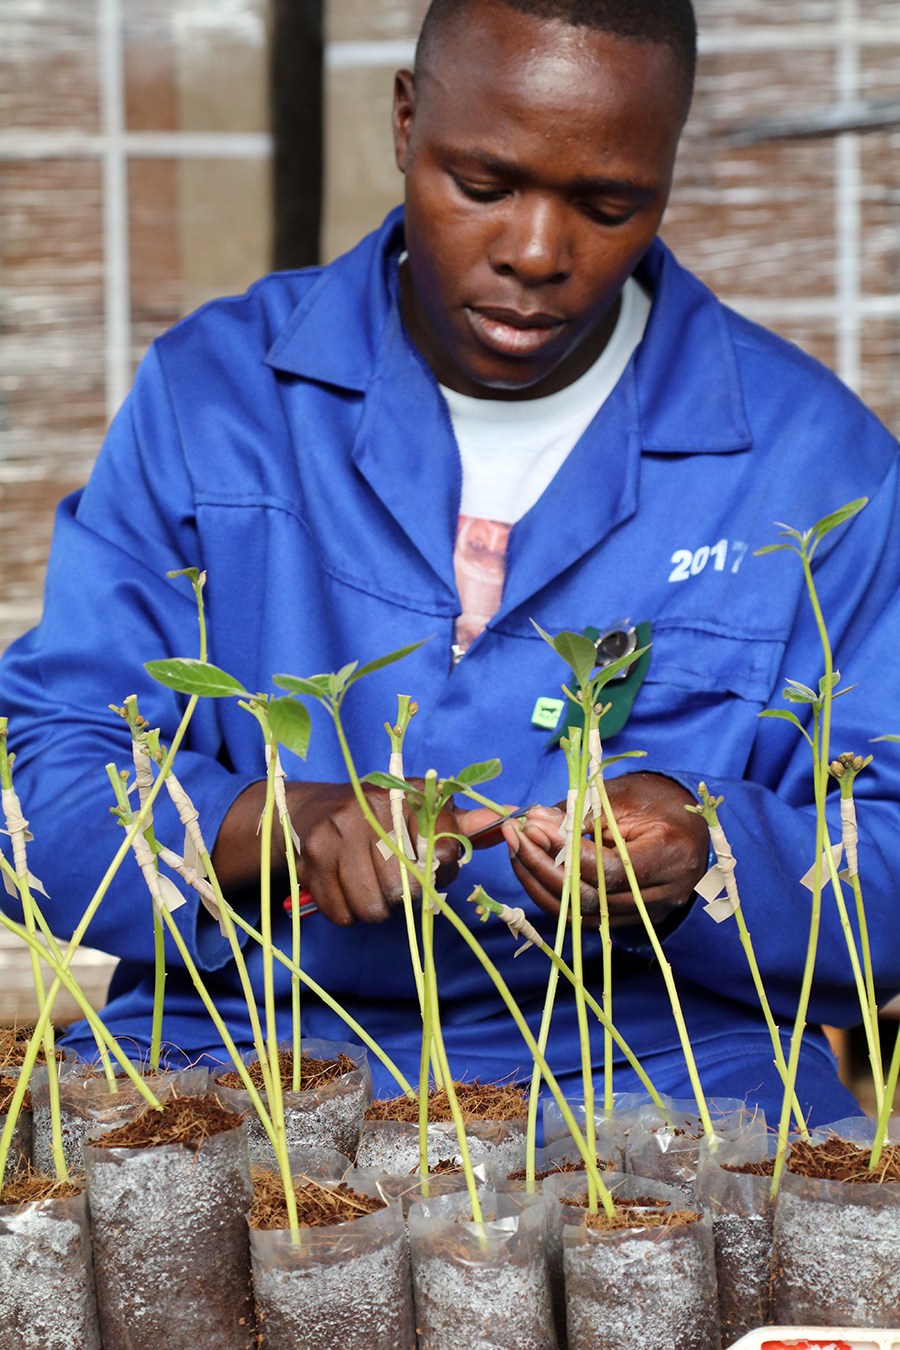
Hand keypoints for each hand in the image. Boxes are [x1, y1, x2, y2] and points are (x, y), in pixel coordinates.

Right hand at [212, 779, 463, 926]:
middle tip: (395, 883)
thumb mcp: (423, 812)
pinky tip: (347, 890)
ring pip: (372, 907)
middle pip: (407, 888)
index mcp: (409, 795)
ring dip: (375, 909)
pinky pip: (342, 913)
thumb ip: (464, 824)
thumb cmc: (381, 818)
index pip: (445, 850)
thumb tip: (509, 819)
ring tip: (371, 887)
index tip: (431, 870)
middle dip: (405, 897)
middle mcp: (373, 808)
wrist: (314, 810)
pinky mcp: (313, 856)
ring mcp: (339, 831)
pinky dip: (348, 913)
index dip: (442, 872)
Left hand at [500, 772, 708, 930]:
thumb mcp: (623, 796)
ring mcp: (649, 913)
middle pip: (591, 897)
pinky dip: (554, 894)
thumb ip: (581, 812)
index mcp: (670, 856)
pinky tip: (533, 868)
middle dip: (543, 866)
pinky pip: (585, 916)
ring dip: (541, 882)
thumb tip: (535, 819)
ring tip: (517, 849)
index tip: (533, 825)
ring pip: (583, 913)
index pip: (609, 869)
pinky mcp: (632, 919)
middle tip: (516, 835)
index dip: (565, 850)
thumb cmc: (660, 802)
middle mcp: (663, 894)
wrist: (689, 825)